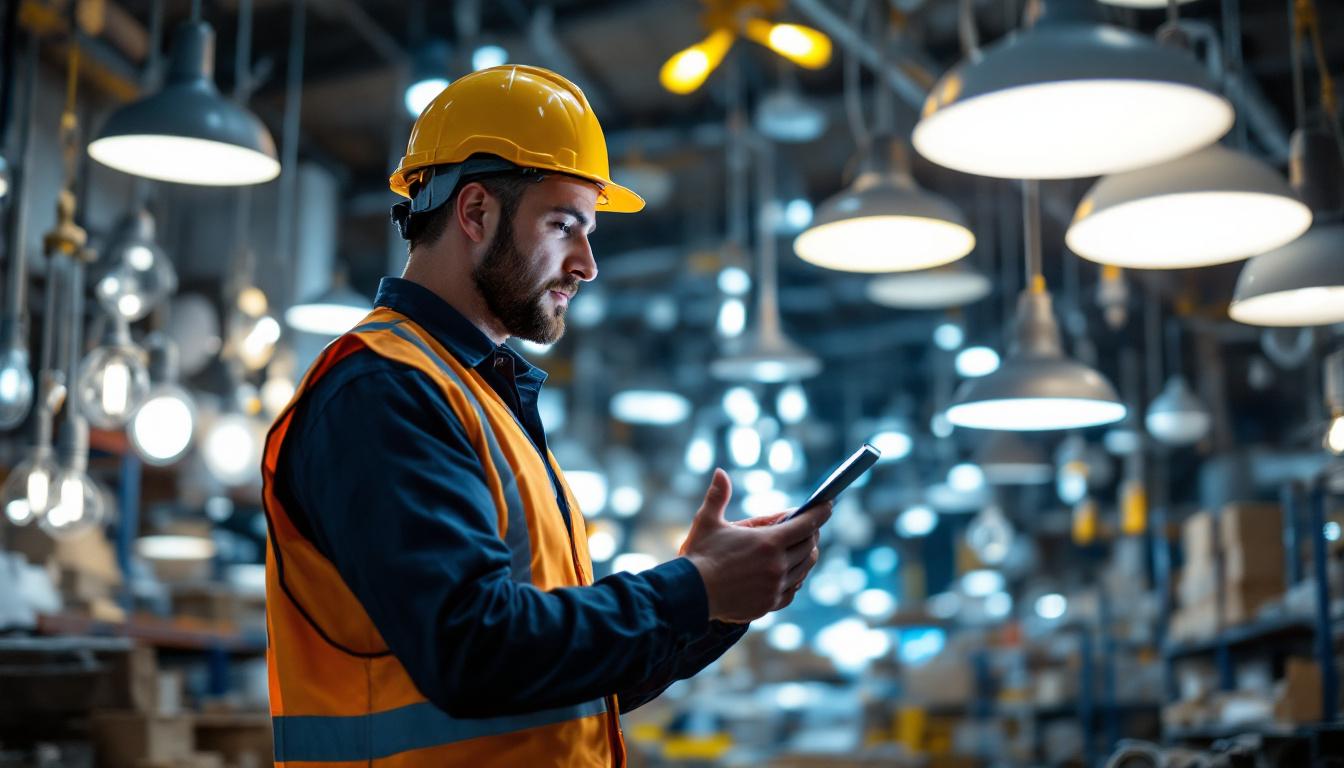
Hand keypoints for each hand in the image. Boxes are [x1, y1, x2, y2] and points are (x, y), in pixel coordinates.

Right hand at [680, 469, 830, 623]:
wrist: (690, 595)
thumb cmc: (699, 556)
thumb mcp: (707, 521)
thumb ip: (718, 496)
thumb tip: (720, 472)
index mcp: (767, 543)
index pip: (806, 525)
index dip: (819, 513)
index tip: (828, 505)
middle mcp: (777, 566)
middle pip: (809, 546)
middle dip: (812, 533)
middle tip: (810, 525)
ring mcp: (774, 588)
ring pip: (804, 569)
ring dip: (807, 555)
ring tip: (804, 547)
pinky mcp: (769, 604)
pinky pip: (792, 590)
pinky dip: (796, 578)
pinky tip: (791, 572)